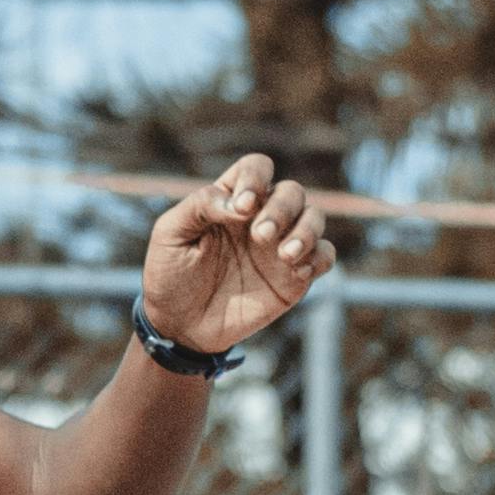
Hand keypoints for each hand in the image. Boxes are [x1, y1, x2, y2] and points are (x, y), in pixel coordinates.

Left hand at [141, 156, 330, 356]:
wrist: (179, 326)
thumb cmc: (170, 274)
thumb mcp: (170, 234)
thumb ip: (199, 205)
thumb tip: (240, 204)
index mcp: (231, 200)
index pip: (256, 168)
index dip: (255, 179)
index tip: (242, 207)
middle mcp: (261, 217)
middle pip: (291, 191)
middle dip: (280, 209)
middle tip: (260, 236)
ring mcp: (280, 246)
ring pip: (315, 217)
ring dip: (307, 230)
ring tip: (285, 255)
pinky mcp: (294, 277)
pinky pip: (325, 256)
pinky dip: (320, 258)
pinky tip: (298, 273)